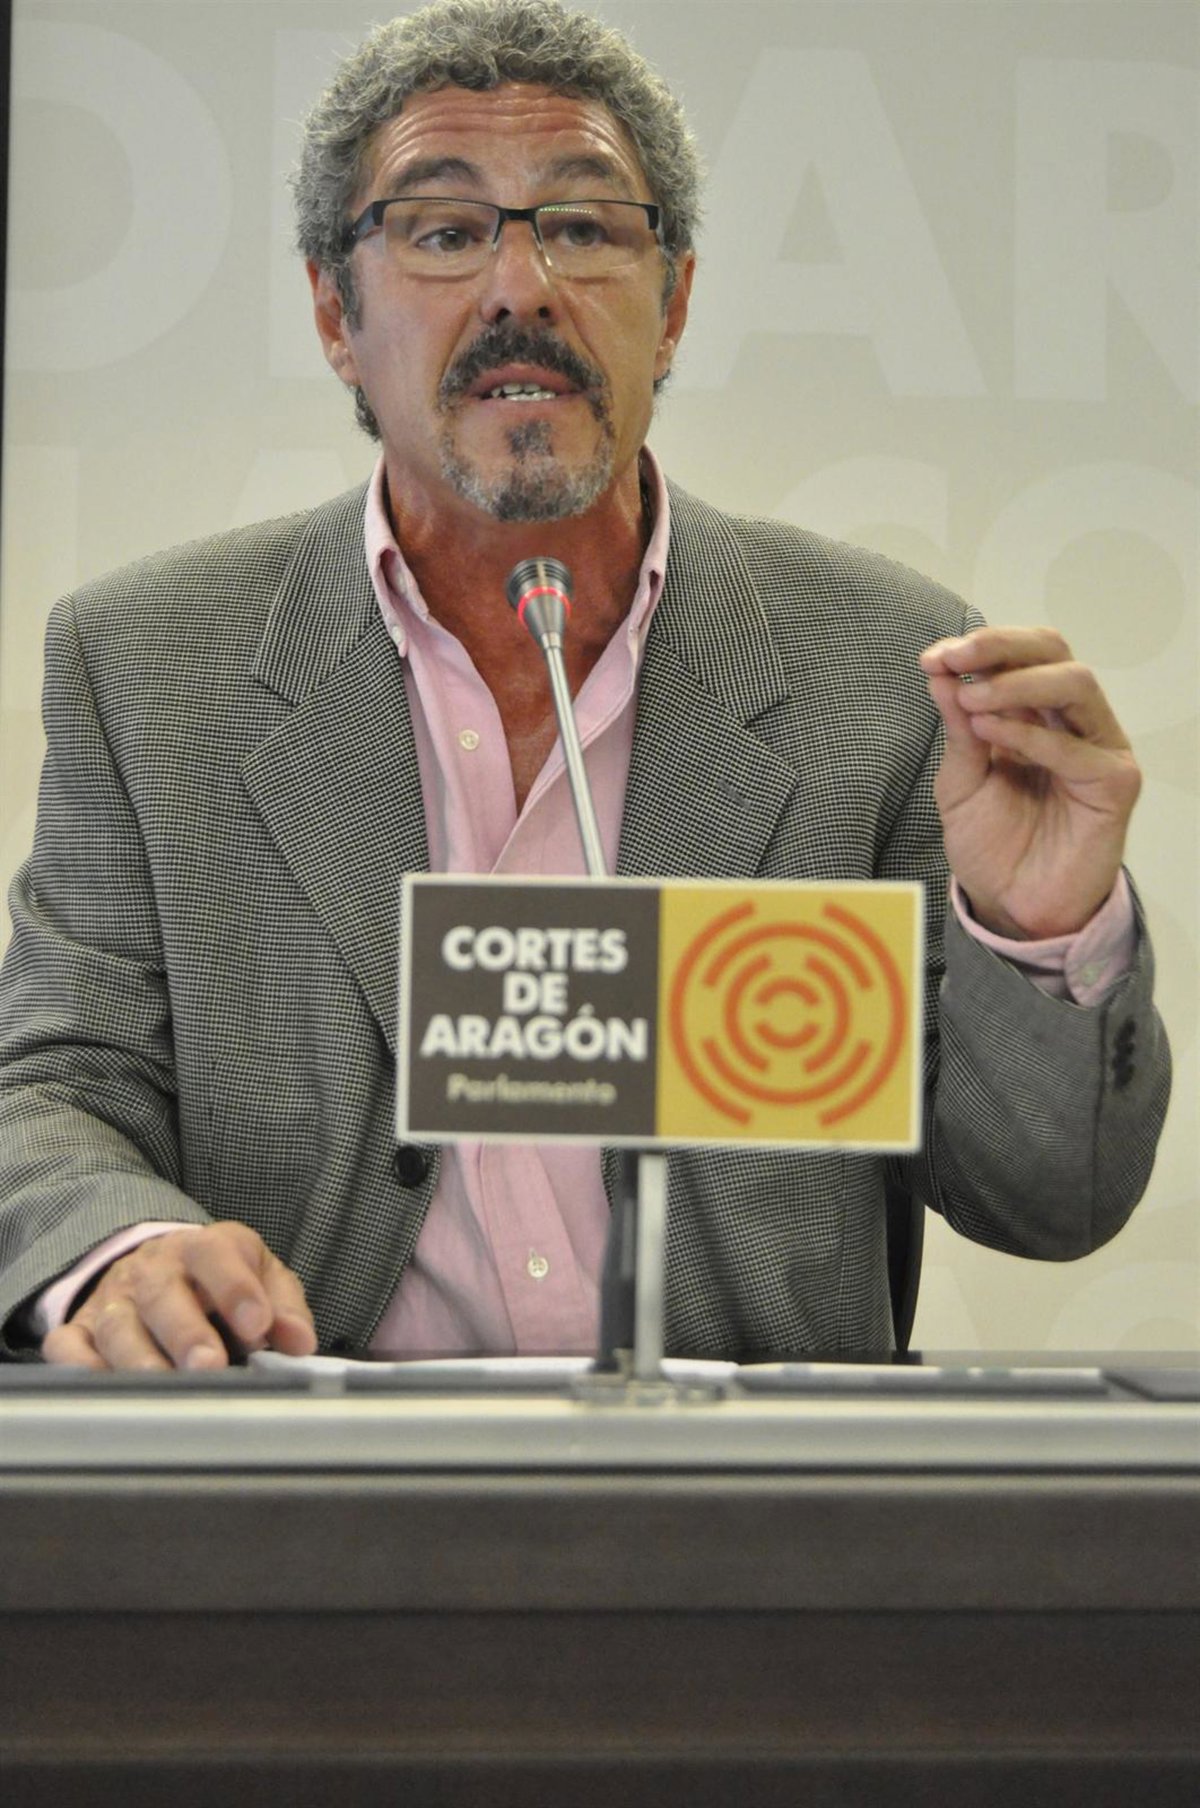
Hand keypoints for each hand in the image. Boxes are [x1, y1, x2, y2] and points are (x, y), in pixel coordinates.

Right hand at [41, 1222, 318, 1370]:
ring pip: (119, 1326)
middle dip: (185, 1331)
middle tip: (209, 1366)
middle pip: (162, 1293)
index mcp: (201, 1249)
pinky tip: (107, 1390)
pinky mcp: (81, 1330)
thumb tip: (298, 1342)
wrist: (157, 1264)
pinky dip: (81, 1369)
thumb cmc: (217, 1278)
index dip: (236, 1288)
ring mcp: (113, 1300)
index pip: (216, 1255)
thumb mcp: (260, 1275)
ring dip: (141, 1359)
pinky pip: (69, 1348)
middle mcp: (152, 1270)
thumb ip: (283, 1305)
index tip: (258, 1325)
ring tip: (166, 1389)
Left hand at [919, 626, 1140, 939]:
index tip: (933, 657)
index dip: (981, 646)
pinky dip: (1031, 736)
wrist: (1010, 906)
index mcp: (1037, 714)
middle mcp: (1073, 722)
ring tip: (971, 699)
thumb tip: (939, 670)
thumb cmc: (992, 844)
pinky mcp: (1114, 785)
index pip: (1023, 654)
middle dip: (1001, 647)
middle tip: (954, 658)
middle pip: (1055, 652)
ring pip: (1075, 684)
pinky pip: (1077, 749)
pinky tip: (991, 734)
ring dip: (1017, 683)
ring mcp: (1098, 750)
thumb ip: (956, 728)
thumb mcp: (959, 781)